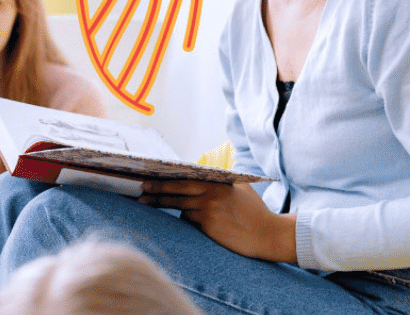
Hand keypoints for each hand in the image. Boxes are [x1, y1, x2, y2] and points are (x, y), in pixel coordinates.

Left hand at [138, 181, 296, 262]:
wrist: (268, 234)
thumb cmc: (256, 212)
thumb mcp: (241, 189)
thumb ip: (223, 182)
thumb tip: (204, 175)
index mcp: (218, 183)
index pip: (187, 178)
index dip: (167, 178)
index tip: (151, 177)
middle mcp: (212, 194)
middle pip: (177, 191)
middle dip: (156, 190)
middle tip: (140, 190)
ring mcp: (209, 210)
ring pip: (181, 208)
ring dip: (166, 206)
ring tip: (145, 203)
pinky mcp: (208, 226)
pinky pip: (190, 222)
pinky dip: (190, 222)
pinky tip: (198, 223)